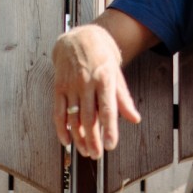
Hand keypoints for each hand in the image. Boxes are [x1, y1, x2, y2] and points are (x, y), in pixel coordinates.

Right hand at [52, 26, 139, 158]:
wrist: (79, 37)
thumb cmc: (102, 57)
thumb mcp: (117, 73)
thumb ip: (124, 99)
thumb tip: (135, 119)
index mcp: (104, 79)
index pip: (107, 109)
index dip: (109, 129)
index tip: (111, 145)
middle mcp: (86, 82)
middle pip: (89, 117)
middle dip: (93, 139)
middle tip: (97, 155)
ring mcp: (70, 85)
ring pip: (73, 117)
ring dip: (78, 137)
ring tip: (85, 152)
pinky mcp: (58, 87)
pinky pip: (58, 111)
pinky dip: (61, 128)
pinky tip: (66, 141)